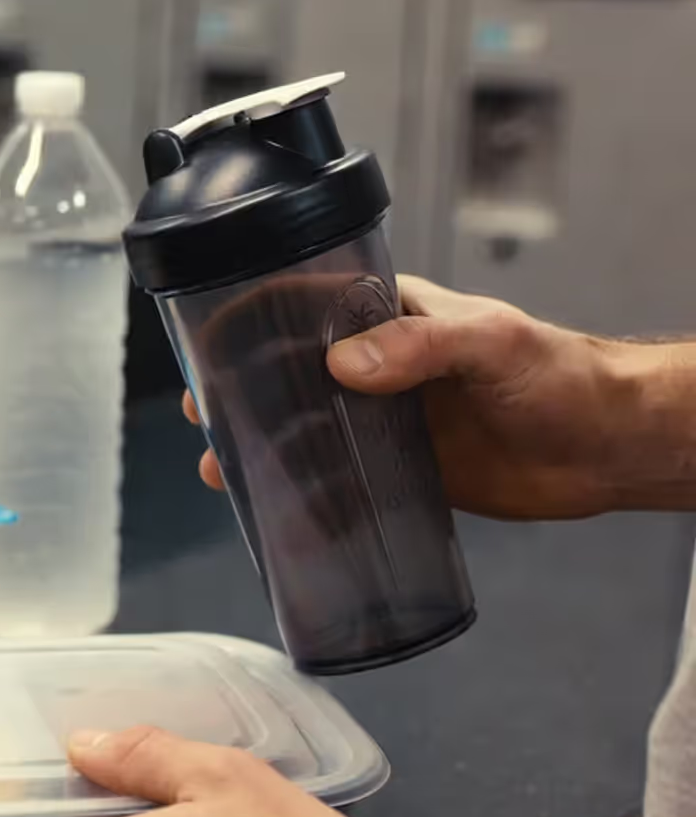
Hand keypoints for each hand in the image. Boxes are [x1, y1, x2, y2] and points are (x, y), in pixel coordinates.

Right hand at [185, 275, 651, 519]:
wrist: (609, 445)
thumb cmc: (564, 375)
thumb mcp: (490, 342)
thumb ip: (419, 347)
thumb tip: (344, 364)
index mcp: (391, 317)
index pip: (305, 305)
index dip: (253, 321)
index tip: (212, 341)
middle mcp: (379, 366)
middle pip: (290, 374)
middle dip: (242, 393)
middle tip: (207, 417)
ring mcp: (386, 419)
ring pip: (306, 430)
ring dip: (264, 449)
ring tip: (225, 469)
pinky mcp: (400, 471)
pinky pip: (339, 482)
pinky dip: (307, 496)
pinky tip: (280, 511)